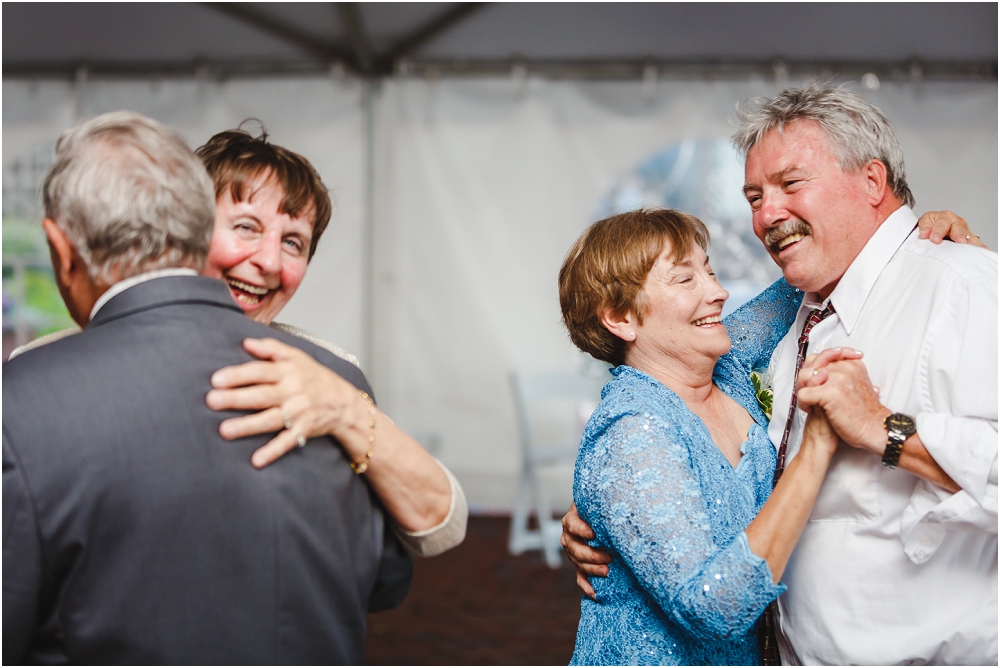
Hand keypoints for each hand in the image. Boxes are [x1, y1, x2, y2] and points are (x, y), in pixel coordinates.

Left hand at [206, 338, 369, 467]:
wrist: (344, 403)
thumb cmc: (316, 378)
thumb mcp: (298, 356)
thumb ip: (271, 348)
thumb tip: (246, 342)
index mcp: (289, 371)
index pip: (260, 371)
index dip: (238, 375)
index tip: (216, 379)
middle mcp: (293, 392)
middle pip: (261, 395)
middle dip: (236, 398)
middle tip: (212, 401)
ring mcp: (298, 413)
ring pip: (270, 419)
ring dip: (248, 426)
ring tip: (224, 430)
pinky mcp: (303, 431)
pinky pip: (287, 442)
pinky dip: (273, 452)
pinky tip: (257, 460)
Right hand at [561, 503, 610, 598]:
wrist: (598, 519)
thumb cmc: (601, 508)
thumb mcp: (598, 503)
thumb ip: (602, 504)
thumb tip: (619, 498)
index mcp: (571, 521)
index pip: (573, 525)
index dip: (581, 530)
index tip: (593, 534)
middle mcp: (569, 538)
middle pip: (575, 549)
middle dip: (591, 555)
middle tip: (608, 557)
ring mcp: (573, 553)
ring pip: (578, 564)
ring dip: (591, 570)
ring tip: (607, 572)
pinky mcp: (579, 565)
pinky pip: (580, 578)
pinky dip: (587, 586)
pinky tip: (595, 593)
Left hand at [796, 351, 890, 454]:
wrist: (875, 430)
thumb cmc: (864, 413)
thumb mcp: (859, 387)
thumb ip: (845, 376)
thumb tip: (824, 371)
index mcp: (852, 364)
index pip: (822, 357)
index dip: (814, 371)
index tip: (818, 385)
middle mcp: (845, 368)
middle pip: (811, 366)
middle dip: (806, 381)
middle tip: (810, 395)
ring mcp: (837, 379)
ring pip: (804, 377)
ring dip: (803, 391)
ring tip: (810, 403)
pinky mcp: (829, 392)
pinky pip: (803, 393)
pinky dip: (803, 403)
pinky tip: (811, 411)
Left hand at [917, 210, 989, 248]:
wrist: (932, 232)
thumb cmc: (929, 227)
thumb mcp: (924, 224)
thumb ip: (924, 228)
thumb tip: (924, 235)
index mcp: (944, 217)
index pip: (941, 224)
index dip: (937, 231)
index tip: (934, 240)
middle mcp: (956, 222)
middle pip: (958, 228)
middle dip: (958, 234)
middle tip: (959, 241)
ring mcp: (964, 231)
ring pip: (969, 235)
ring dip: (971, 242)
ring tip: (973, 247)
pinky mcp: (969, 240)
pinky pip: (975, 243)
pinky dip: (979, 246)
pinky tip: (984, 250)